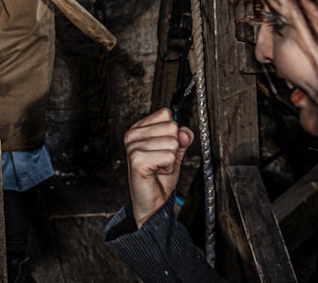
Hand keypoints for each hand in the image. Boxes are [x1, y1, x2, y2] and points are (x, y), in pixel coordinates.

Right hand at [124, 107, 193, 227]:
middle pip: (171, 127)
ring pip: (172, 143)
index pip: (166, 114)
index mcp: (139, 129)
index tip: (164, 148)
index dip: (173, 132)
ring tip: (159, 167)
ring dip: (171, 160)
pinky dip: (169, 167)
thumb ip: (182, 138)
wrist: (153, 202)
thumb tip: (184, 132)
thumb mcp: (175, 152)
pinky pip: (169, 156)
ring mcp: (133, 147)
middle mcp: (133, 135)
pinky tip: (157, 172)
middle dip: (173, 147)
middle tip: (161, 161)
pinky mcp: (138, 160)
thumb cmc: (160, 177)